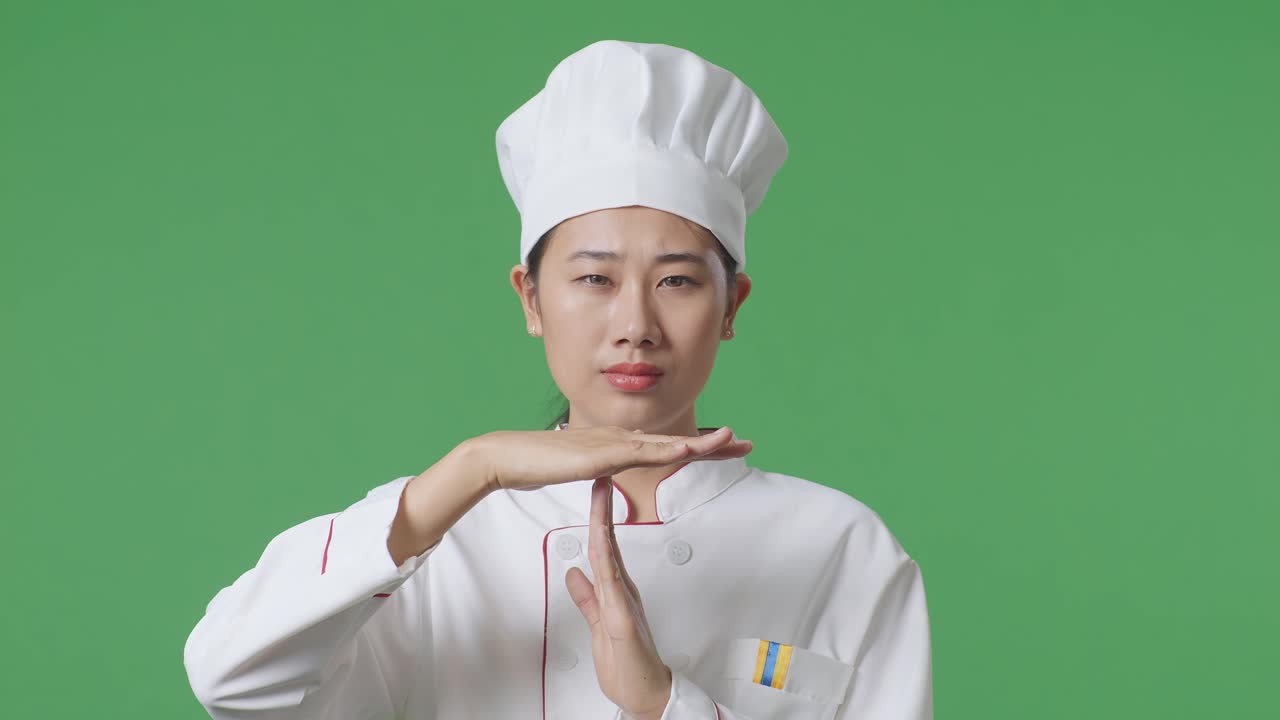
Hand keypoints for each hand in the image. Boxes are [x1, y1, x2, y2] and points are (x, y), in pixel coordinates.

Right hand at [476, 425, 751, 493]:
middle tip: (747, 444)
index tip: (726, 449)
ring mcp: (609, 444)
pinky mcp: (598, 454)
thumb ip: (595, 471)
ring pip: (664, 443)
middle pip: (675, 440)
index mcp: (616, 444)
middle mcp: (618, 438)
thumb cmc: (534, 465)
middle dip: (713, 443)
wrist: (504, 457)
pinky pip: (638, 453)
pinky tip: (687, 449)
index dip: (698, 446)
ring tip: (730, 440)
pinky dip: (665, 450)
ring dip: (699, 442)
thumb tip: (606, 475)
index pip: (665, 447)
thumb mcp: (576, 471)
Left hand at [566, 476, 671, 719]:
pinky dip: (607, 564)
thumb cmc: (628, 665)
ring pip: (611, 558)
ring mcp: (624, 605)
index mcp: (616, 591)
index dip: (597, 517)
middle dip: (602, 509)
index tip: (593, 490)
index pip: (604, 547)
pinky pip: (613, 589)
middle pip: (608, 543)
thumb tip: (573, 572)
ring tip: (601, 496)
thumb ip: (587, 598)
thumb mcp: (599, 625)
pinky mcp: (624, 623)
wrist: (647, 696)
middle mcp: (623, 592)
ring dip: (604, 526)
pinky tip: (602, 547)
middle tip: (600, 474)